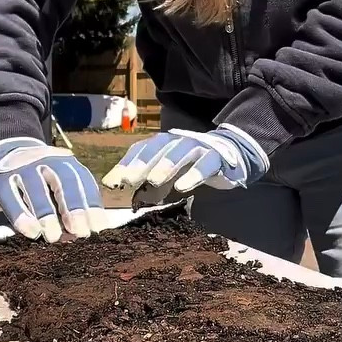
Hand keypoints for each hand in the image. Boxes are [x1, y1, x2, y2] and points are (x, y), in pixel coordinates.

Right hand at [0, 137, 105, 242]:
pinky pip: (11, 197)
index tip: (98, 228)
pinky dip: (21, 215)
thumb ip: (71, 206)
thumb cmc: (40, 181)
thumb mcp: (58, 185)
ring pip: (36, 188)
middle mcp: (47, 160)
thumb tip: (86, 231)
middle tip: (80, 232)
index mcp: (66, 162)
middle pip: (64, 180)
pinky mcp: (1, 179)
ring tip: (53, 236)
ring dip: (47, 214)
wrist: (5, 154)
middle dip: (74, 207)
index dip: (91, 204)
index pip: (82, 181)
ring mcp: (23, 167)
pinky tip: (31, 231)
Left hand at [102, 124, 267, 204]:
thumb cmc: (191, 168)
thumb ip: (149, 187)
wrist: (230, 157)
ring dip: (166, 164)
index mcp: (163, 144)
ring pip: (181, 151)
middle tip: (126, 181)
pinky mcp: (218, 157)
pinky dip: (194, 173)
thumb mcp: (167, 179)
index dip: (125, 164)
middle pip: (158, 148)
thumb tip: (130, 199)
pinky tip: (183, 187)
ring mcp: (199, 147)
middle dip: (141, 164)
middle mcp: (178, 141)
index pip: (141, 150)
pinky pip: (206, 163)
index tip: (111, 184)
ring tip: (153, 180)